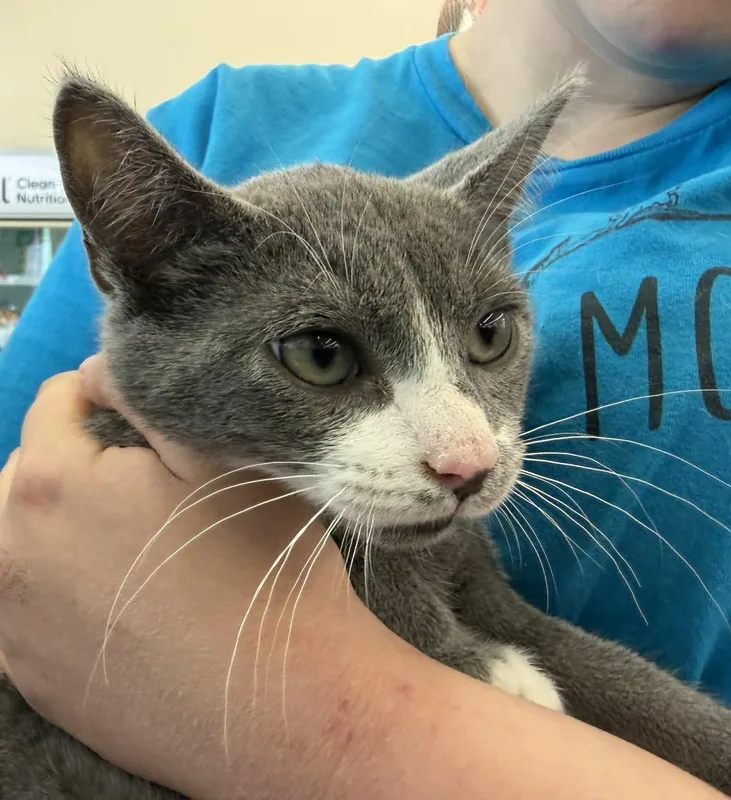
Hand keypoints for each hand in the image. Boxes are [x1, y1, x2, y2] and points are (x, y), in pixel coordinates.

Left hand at [0, 368, 390, 798]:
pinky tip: (106, 594)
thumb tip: (98, 371)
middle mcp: (9, 552)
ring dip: (51, 520)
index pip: (52, 405)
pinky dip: (47, 584)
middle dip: (69, 458)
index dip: (100, 395)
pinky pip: (15, 606)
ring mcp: (12, 623)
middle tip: (136, 478)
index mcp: (54, 484)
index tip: (139, 413)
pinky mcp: (29, 677)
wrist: (278, 698)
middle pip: (22, 473)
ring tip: (117, 531)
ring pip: (11, 540)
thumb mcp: (221, 458)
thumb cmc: (261, 565)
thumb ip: (147, 399)